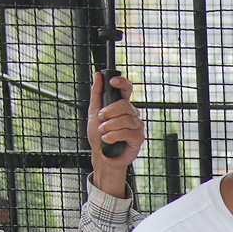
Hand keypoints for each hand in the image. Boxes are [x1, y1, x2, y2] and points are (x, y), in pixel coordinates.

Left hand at [89, 72, 142, 193]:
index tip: (112, 82)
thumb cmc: (99, 136)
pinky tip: (108, 140)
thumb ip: (96, 94)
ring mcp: (137, 126)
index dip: (122, 83)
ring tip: (103, 132)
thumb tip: (98, 75)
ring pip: (125, 119)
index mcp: (122, 106)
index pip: (127, 89)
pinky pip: (127, 132)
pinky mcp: (139, 138)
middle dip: (109, 112)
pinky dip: (113, 136)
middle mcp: (132, 114)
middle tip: (101, 119)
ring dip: (109, 126)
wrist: (101, 155)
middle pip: (124, 104)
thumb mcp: (93, 112)